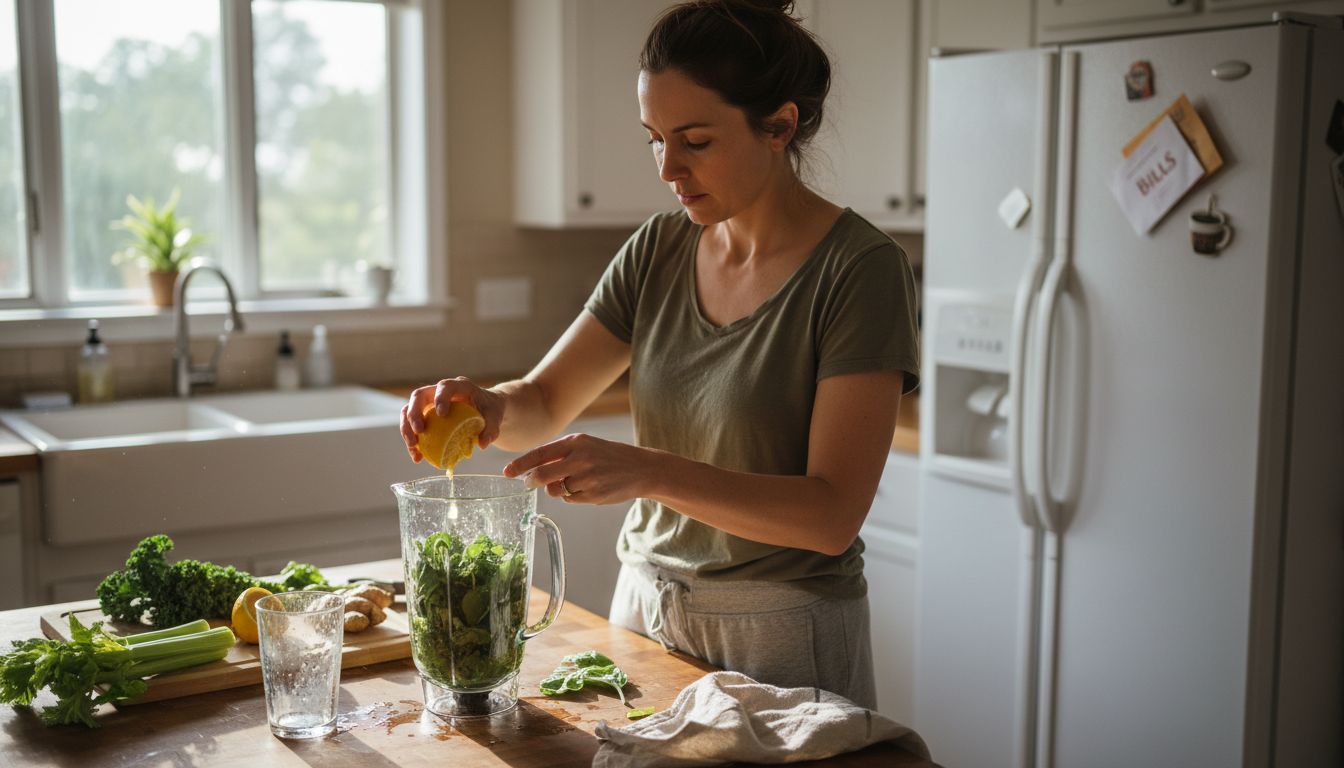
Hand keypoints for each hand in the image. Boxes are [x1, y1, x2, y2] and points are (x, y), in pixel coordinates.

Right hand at [399, 377, 504, 462]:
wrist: (486, 410)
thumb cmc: (490, 409)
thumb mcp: (495, 417)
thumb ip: (492, 428)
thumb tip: (482, 444)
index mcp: (459, 386)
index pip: (445, 386)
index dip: (440, 397)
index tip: (441, 414)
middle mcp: (439, 391)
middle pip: (419, 395)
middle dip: (414, 413)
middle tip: (419, 431)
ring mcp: (429, 403)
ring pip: (409, 410)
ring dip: (407, 428)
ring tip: (414, 447)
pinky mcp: (425, 415)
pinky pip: (412, 425)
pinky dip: (413, 441)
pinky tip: (417, 456)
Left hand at [502, 433, 652, 504]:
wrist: (641, 468)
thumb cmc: (609, 456)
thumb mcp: (586, 446)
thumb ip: (561, 455)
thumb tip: (533, 470)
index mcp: (576, 442)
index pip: (540, 454)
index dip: (521, 464)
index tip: (507, 472)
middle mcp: (580, 458)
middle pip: (542, 475)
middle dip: (532, 481)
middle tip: (529, 483)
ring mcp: (587, 478)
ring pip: (556, 490)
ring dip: (557, 489)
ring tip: (575, 481)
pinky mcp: (593, 494)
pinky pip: (570, 499)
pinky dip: (573, 496)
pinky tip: (588, 488)